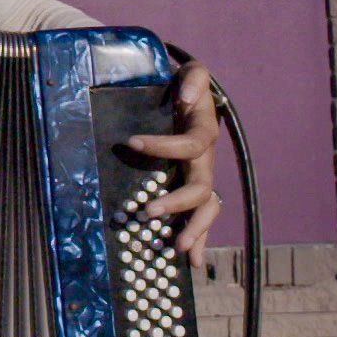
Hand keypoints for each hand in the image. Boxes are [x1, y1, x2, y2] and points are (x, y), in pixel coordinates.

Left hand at [125, 60, 221, 268]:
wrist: (189, 98)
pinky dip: (198, 240)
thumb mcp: (193, 73)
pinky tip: (192, 263)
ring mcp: (200, 178)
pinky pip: (200, 218)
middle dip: (177, 203)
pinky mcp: (193, 189)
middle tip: (148, 212)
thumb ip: (194, 78)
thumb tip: (186, 95)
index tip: (130, 142)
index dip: (163, 145)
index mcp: (203, 134)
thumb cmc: (186, 88)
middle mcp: (205, 161)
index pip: (189, 144)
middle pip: (201, 188)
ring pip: (205, 210)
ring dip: (192, 230)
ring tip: (174, 248)